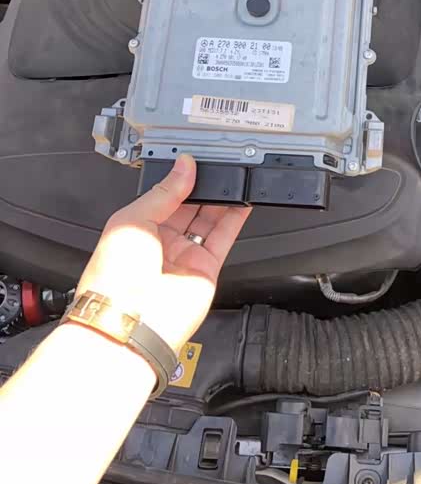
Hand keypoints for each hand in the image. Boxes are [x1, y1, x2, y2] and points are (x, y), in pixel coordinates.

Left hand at [75, 155, 249, 352]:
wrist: (130, 322)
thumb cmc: (115, 279)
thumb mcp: (132, 220)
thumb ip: (164, 193)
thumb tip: (183, 167)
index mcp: (137, 228)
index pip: (164, 196)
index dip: (180, 178)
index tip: (194, 161)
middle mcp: (162, 242)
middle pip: (190, 206)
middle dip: (203, 186)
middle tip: (217, 166)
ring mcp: (185, 255)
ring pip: (209, 219)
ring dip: (222, 198)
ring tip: (234, 177)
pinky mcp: (206, 268)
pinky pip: (224, 237)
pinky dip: (236, 218)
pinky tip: (242, 200)